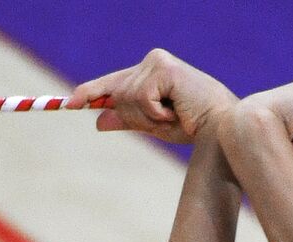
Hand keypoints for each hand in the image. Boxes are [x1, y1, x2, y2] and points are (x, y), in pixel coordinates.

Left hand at [67, 49, 235, 143]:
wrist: (219, 129)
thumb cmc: (193, 126)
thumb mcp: (153, 124)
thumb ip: (128, 119)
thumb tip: (98, 120)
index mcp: (151, 71)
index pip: (115, 81)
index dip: (93, 92)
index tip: (72, 102)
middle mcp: (152, 61)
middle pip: (118, 94)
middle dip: (135, 116)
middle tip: (166, 120)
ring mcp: (158, 62)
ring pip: (128, 98)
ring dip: (148, 117)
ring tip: (174, 116)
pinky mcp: (163, 69)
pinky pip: (141, 98)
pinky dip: (155, 113)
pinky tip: (176, 112)